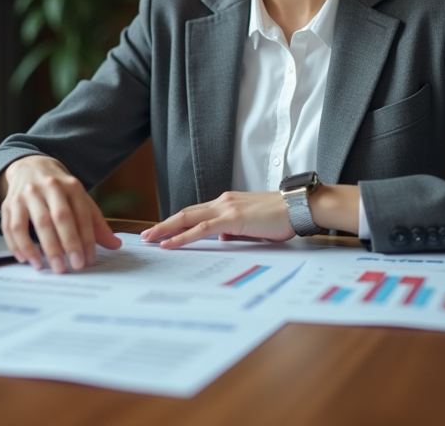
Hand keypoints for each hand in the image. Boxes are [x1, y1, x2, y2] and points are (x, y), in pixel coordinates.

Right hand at [0, 155, 121, 272]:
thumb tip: (116, 245)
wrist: (31, 166)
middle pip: (58, 218)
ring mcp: (27, 194)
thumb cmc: (60, 190)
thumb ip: (96, 223)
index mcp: (71, 186)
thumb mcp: (80, 200)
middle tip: (69, 267)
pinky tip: (25, 259)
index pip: (81, 215)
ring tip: (46, 267)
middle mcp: (49, 187)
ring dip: (39, 248)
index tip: (87, 261)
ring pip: (33, 223)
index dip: (85, 240)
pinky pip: (11, 226)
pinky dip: (17, 245)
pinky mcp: (9, 203)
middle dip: (65, 245)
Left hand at [139, 191, 294, 248]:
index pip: (195, 213)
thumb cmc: (281, 217)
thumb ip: (234, 230)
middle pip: (185, 213)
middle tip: (145, 236)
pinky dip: (182, 236)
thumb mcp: (252, 225)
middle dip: (163, 225)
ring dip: (166, 229)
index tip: (161, 231)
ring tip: (149, 239)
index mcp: (227, 203)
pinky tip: (170, 243)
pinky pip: (201, 229)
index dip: (176, 222)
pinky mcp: (232, 217)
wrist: (300, 207)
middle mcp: (222, 202)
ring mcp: (226, 208)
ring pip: (188, 218)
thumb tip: (221, 239)